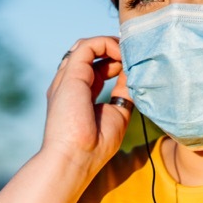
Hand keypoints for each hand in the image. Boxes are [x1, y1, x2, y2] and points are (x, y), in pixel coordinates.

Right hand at [41, 36, 131, 175]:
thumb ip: (123, 92)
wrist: (74, 158)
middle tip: (134, 58)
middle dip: (113, 51)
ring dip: (111, 45)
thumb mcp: (117, 113)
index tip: (135, 67)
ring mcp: (68, 78)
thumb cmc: (95, 145)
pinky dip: (107, 44)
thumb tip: (135, 73)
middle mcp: (70, 84)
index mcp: (78, 95)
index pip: (94, 68)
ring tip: (129, 55)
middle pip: (89, 54)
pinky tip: (122, 56)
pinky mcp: (70, 74)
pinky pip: (88, 46)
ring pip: (86, 46)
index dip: (115, 62)